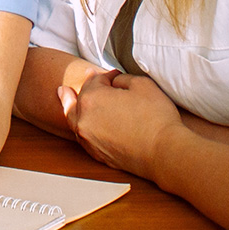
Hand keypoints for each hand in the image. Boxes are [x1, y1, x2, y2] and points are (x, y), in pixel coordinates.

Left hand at [57, 71, 184, 180]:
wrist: (163, 152)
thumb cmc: (156, 118)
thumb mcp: (142, 84)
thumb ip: (122, 78)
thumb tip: (113, 82)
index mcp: (92, 98)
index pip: (94, 80)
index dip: (106, 76)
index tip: (114, 76)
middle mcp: (84, 119)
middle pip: (77, 100)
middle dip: (78, 90)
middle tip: (69, 85)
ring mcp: (88, 138)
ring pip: (74, 119)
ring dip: (70, 107)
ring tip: (65, 98)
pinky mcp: (96, 153)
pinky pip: (83, 136)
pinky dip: (80, 126)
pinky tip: (81, 123)